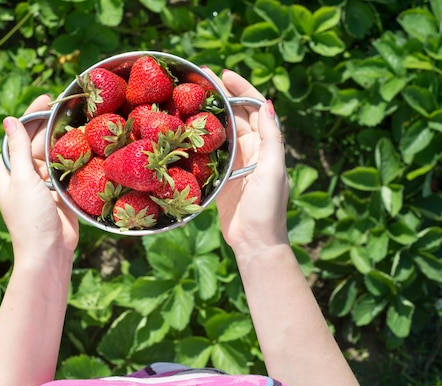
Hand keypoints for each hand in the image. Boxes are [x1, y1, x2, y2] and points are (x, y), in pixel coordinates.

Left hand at [0, 95, 78, 255]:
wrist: (48, 252)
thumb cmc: (30, 217)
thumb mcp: (22, 179)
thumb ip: (19, 149)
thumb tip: (9, 119)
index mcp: (9, 170)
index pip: (19, 135)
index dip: (31, 115)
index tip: (46, 98)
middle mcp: (25, 175)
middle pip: (38, 142)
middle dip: (51, 124)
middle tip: (69, 105)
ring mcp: (44, 184)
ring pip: (54, 155)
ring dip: (65, 140)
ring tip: (80, 120)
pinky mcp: (61, 193)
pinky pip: (67, 170)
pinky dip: (74, 159)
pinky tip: (86, 145)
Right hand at [203, 68, 289, 254]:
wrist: (254, 242)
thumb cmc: (267, 207)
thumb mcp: (273, 170)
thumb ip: (271, 137)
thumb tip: (267, 103)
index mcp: (266, 145)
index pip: (254, 108)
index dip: (240, 89)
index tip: (222, 74)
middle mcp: (251, 151)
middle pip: (235, 116)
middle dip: (220, 96)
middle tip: (199, 81)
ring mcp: (234, 164)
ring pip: (220, 132)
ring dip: (207, 115)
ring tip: (188, 99)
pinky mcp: (220, 178)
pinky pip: (209, 153)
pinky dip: (199, 140)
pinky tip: (184, 131)